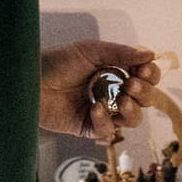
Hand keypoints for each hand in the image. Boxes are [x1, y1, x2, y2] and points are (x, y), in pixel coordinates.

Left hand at [39, 40, 165, 139]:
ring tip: (123, 101)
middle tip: (131, 85)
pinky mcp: (89, 127)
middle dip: (144, 93)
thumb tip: (151, 54)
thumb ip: (121, 54)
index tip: (144, 71)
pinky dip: (105, 120)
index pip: (146, 77)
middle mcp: (114, 92)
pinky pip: (108, 130)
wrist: (30, 81)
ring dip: (132, 111)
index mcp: (117, 72)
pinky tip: (95, 108)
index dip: (151, 75)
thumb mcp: (91, 51)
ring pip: (133, 120)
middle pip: (145, 100)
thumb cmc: (58, 62)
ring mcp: (104, 111)